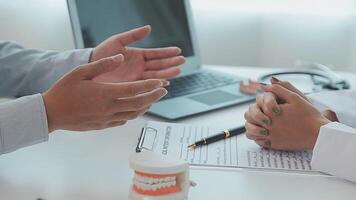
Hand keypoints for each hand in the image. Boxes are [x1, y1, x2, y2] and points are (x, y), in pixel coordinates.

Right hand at [43, 54, 167, 131]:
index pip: (134, 89)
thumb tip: (120, 57)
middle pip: (138, 104)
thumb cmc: (64, 90)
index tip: (161, 82)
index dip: (150, 86)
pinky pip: (123, 121)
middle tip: (164, 91)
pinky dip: (132, 114)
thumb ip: (103, 64)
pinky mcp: (103, 126)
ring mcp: (107, 119)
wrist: (51, 113)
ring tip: (152, 99)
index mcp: (105, 93)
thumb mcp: (81, 72)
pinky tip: (134, 109)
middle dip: (153, 97)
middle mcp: (109, 107)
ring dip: (145, 107)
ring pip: (133, 114)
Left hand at [90, 25, 184, 81]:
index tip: (178, 51)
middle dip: (171, 63)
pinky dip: (156, 84)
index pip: (156, 53)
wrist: (90, 68)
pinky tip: (164, 84)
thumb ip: (133, 35)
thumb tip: (149, 28)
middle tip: (182, 61)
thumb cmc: (102, 53)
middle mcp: (140, 66)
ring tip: (178, 71)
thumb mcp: (117, 41)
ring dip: (167, 73)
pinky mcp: (132, 86)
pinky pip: (147, 85)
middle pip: (159, 65)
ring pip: (155, 75)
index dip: (167, 52)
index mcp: (138, 55)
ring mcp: (137, 77)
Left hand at [244, 80, 330, 150]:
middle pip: (250, 118)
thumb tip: (263, 85)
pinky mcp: (274, 145)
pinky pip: (259, 142)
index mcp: (272, 112)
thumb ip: (278, 89)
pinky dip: (258, 137)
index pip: (255, 106)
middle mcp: (269, 125)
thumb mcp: (295, 97)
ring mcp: (271, 136)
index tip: (267, 104)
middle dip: (253, 113)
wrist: (318, 134)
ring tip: (260, 122)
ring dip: (252, 126)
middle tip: (260, 112)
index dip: (259, 103)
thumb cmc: (309, 114)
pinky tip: (265, 132)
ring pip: (250, 132)